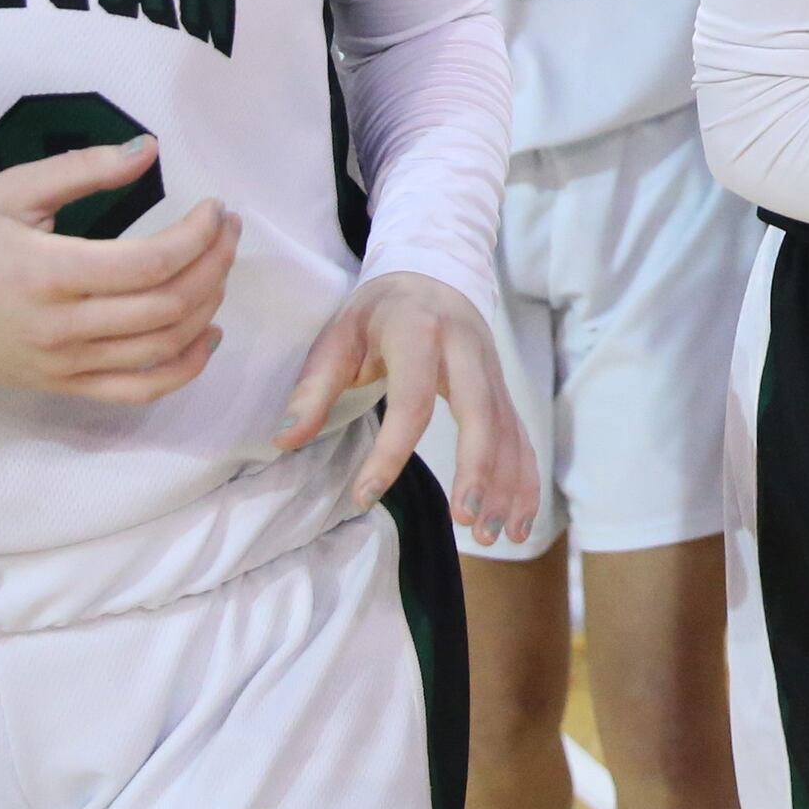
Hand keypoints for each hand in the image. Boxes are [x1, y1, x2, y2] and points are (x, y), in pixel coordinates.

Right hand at [0, 139, 238, 401]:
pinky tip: (207, 334)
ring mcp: (67, 365)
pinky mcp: (66, 387)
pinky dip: (186, 368)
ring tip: (218, 268)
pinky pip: (140, 390)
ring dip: (209, 307)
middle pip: (170, 306)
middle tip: (229, 231)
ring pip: (164, 348)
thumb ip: (84, 169)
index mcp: (52, 273)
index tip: (216, 209)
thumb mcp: (11, 190)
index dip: (200, 235)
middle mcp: (65, 327)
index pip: (153, 262)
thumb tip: (149, 149)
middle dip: (216, 264)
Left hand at [274, 271, 535, 544]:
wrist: (432, 273)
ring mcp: (491, 370)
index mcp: (418, 334)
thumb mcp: (338, 336)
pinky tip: (517, 521)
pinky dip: (524, 479)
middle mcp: (465, 350)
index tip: (364, 497)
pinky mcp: (502, 389)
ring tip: (492, 535)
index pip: (411, 399)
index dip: (390, 451)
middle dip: (478, 468)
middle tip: (464, 520)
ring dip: (506, 484)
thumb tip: (285, 440)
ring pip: (508, 429)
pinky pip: (521, 436)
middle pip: (481, 412)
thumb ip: (313, 387)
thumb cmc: (377, 312)